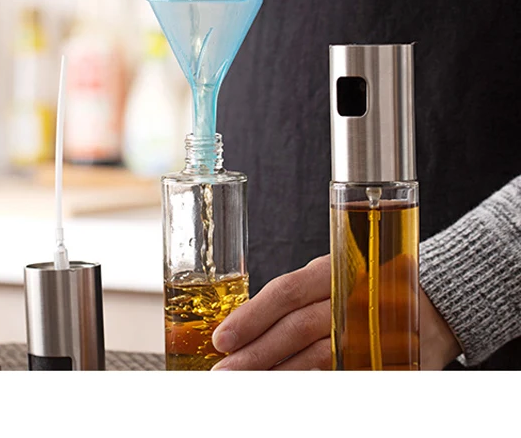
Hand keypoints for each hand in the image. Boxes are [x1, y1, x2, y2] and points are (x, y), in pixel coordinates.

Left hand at [211, 254, 461, 369]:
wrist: (435, 302)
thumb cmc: (366, 287)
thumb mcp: (331, 280)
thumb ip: (294, 301)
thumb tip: (238, 330)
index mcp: (333, 270)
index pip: (285, 291)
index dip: (252, 315)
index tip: (223, 338)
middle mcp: (350, 296)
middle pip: (297, 328)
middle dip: (257, 353)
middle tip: (225, 372)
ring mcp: (368, 329)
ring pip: (317, 356)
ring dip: (279, 374)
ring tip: (248, 385)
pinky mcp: (382, 358)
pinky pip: (342, 373)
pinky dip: (313, 381)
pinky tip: (288, 388)